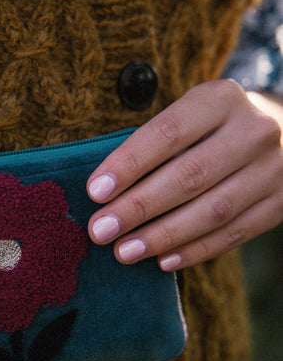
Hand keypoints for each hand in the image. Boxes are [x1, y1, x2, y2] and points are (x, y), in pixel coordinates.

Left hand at [87, 79, 282, 269]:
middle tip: (100, 230)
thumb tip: (103, 192)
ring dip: (163, 236)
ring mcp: (273, 168)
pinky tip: (164, 261)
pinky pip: (235, 233)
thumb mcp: (187, 114)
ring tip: (125, 251)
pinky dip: (196, 250)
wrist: (277, 130)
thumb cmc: (210, 127)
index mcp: (221, 99)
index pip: (168, 133)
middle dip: (138, 207)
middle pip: (189, 176)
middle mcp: (253, 130)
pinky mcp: (280, 201)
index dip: (129, 164)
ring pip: (213, 211)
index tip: (95, 192)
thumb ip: (153, 144)